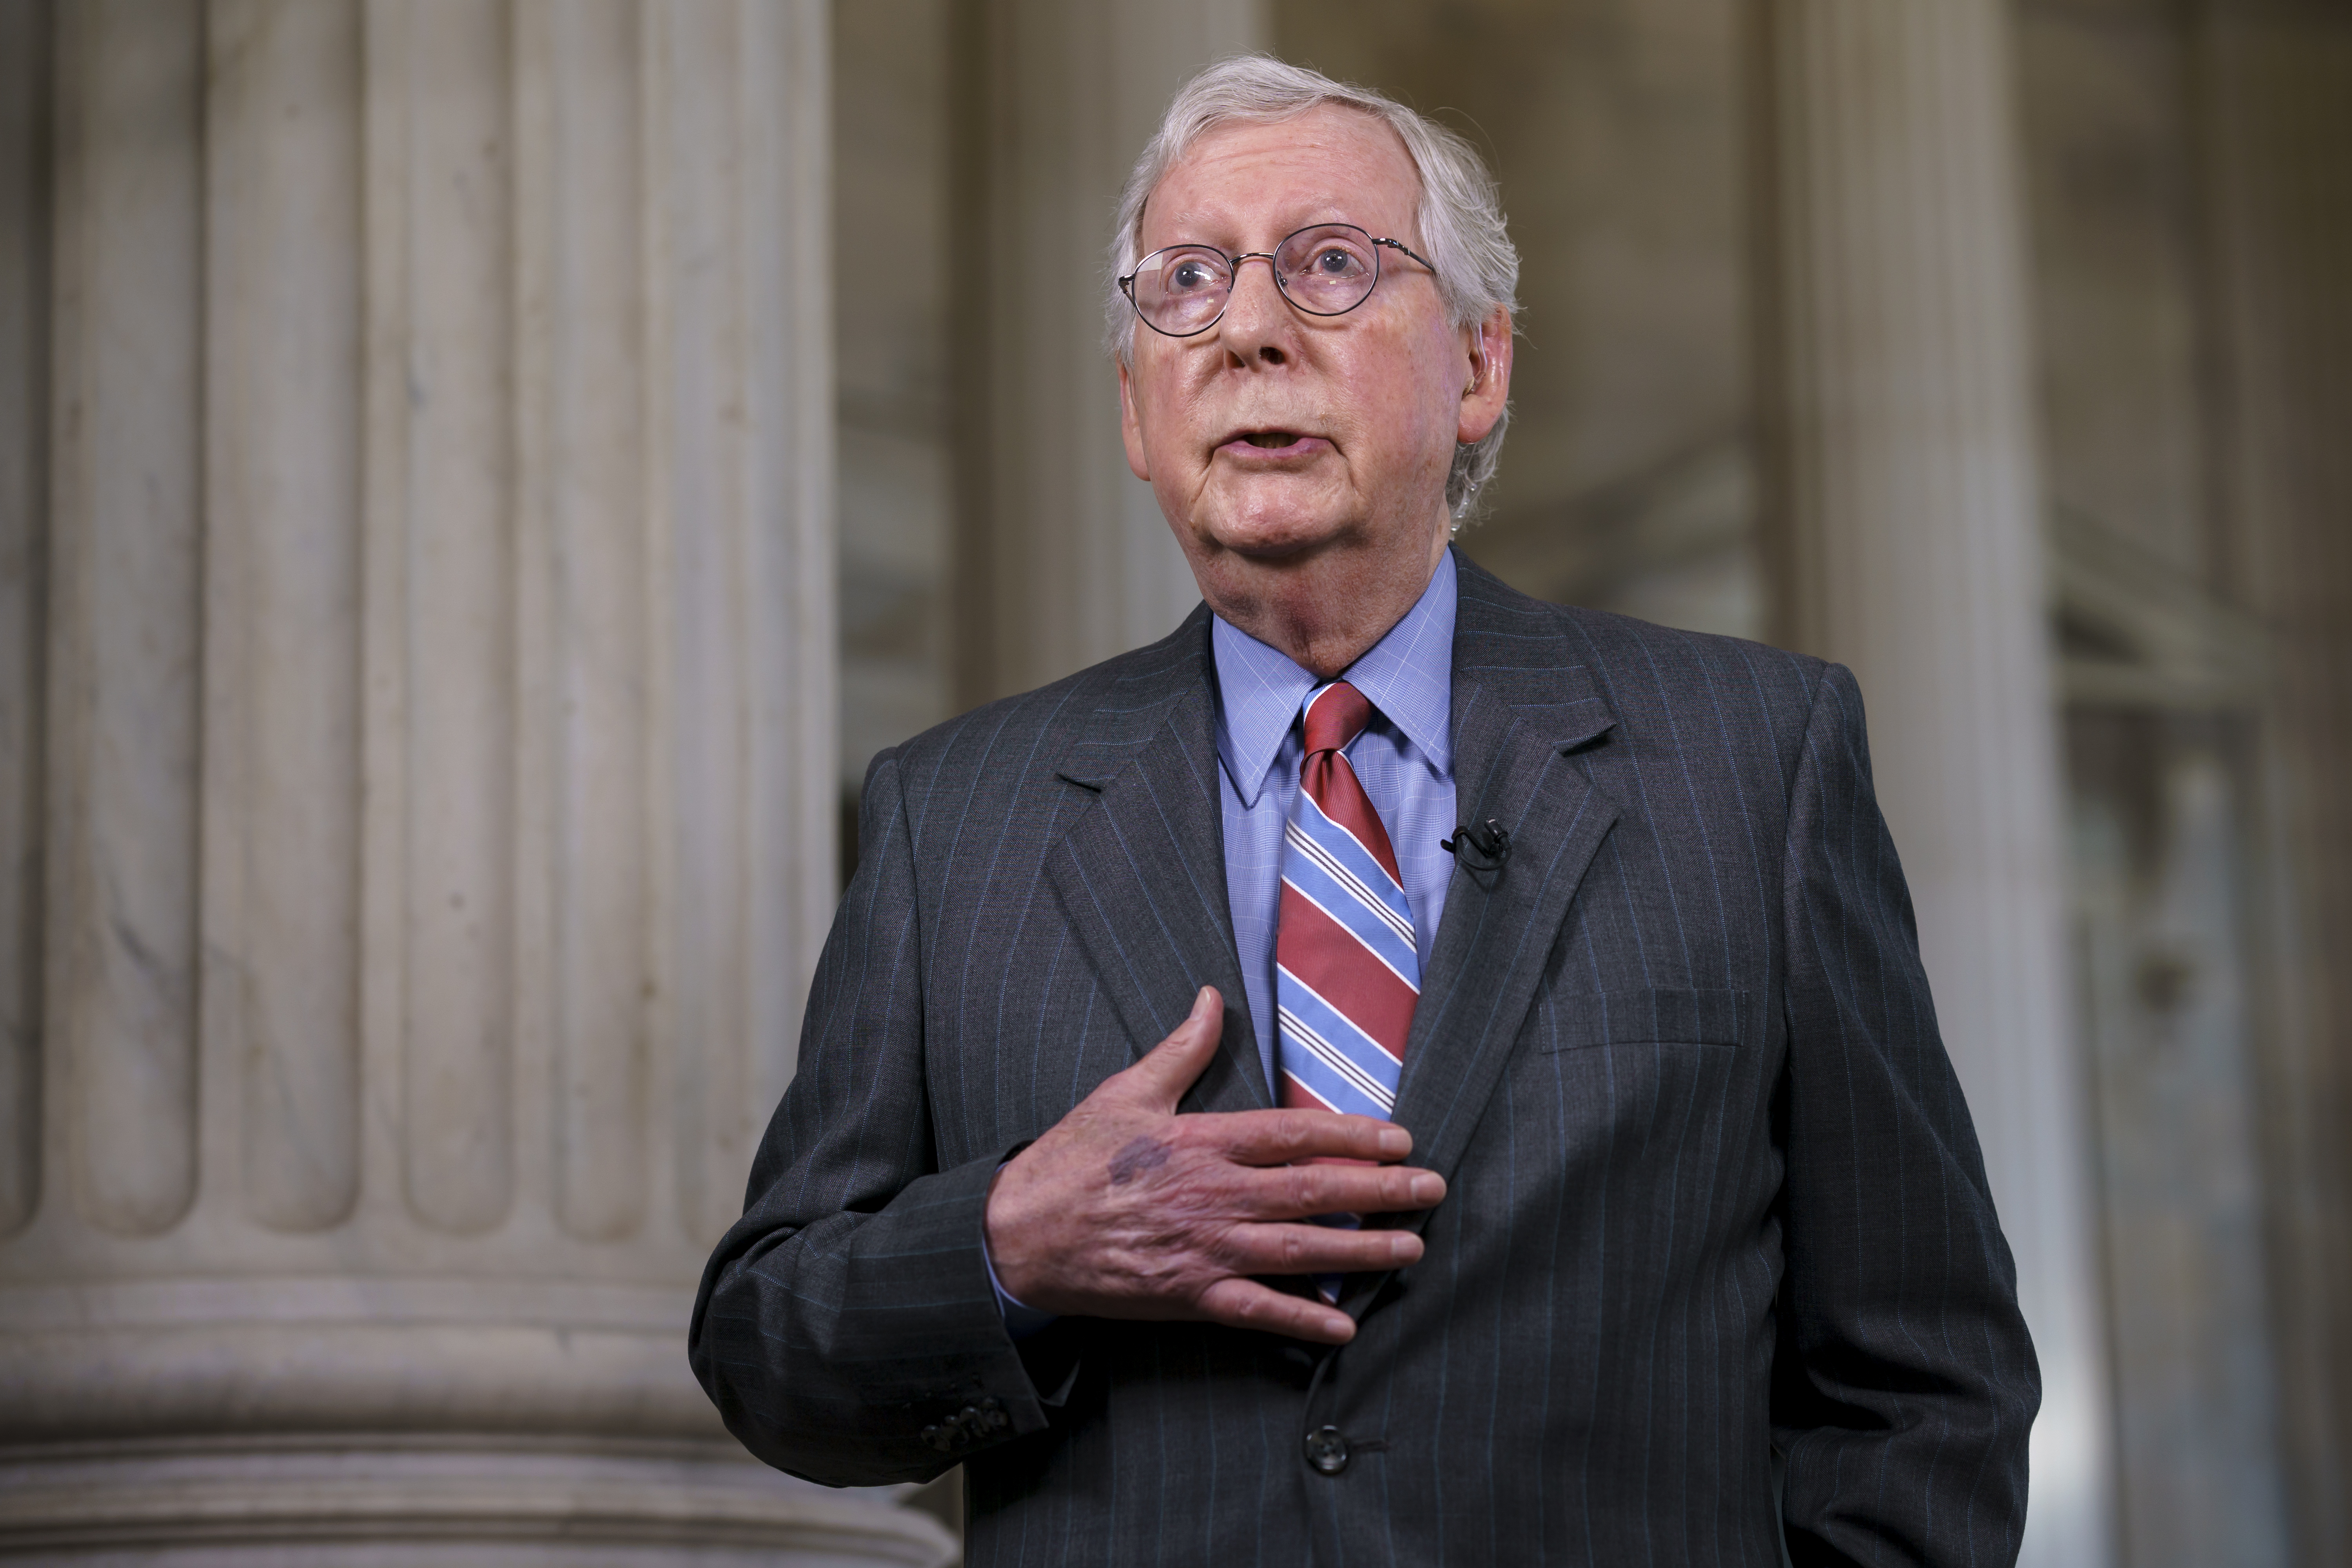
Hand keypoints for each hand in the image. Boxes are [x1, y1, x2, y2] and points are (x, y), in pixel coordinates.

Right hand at [983, 986, 1444, 1343]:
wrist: (1017, 1234)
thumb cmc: (1071, 1160)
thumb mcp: (1125, 1092)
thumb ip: (1180, 1050)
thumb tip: (1211, 997)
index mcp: (1201, 1141)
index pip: (1295, 1134)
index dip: (1354, 1136)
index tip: (1401, 1138)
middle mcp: (1212, 1195)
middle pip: (1313, 1192)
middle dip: (1382, 1192)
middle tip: (1432, 1190)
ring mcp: (1203, 1249)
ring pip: (1300, 1251)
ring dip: (1363, 1252)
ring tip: (1413, 1249)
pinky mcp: (1188, 1295)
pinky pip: (1257, 1311)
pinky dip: (1304, 1320)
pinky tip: (1346, 1325)